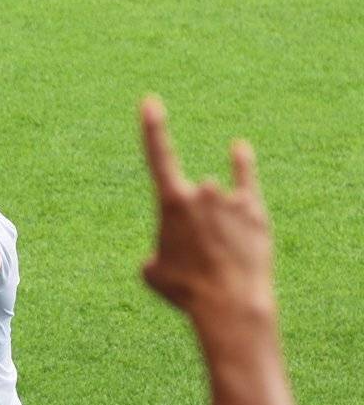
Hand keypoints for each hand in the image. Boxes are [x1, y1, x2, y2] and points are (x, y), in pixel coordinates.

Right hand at [139, 97, 273, 325]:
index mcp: (170, 202)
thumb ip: (156, 252)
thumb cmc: (186, 291)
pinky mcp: (253, 211)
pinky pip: (245, 180)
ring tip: (219, 260)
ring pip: (214, 202)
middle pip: (192, 198)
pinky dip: (242, 165)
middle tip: (198, 260)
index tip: (151, 100)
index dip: (152, 126)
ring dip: (214, 223)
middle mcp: (201, 191)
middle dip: (192, 223)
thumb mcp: (153, 273)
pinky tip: (239, 149)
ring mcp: (229, 199)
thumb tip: (164, 252)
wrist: (229, 304)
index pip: (158, 155)